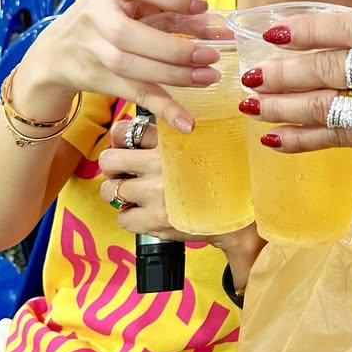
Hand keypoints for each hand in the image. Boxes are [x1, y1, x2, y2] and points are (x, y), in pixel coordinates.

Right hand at [15, 0, 220, 131]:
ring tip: (209, 77)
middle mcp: (95, 15)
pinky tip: (186, 121)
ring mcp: (92, 50)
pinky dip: (162, 109)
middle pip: (129, 35)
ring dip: (174, 76)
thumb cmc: (110, 16)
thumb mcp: (133, 1)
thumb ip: (170, 8)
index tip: (201, 6)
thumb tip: (217, 26)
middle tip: (211, 55)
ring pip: (131, 67)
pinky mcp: (98, 79)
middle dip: (173, 48)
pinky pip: (133, 94)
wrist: (56, 50)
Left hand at [99, 117, 263, 279]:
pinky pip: (123, 218)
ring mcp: (156, 192)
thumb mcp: (204, 144)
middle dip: (113, 169)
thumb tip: (137, 132)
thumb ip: (173, 136)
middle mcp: (161, 163)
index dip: (120, 140)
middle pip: (108, 160)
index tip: (126, 147)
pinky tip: (148, 215)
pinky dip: (132, 219)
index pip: (124, 131)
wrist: (242, 215)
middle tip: (125, 174)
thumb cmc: (225, 178)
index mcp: (172, 139)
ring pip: (110, 191)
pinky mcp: (156, 220)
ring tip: (136, 197)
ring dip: (120, 195)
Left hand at [239, 8, 351, 165]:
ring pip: (331, 107)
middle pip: (333, 70)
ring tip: (252, 104)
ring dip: (286, 107)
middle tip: (250, 73)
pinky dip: (306, 139)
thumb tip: (323, 31)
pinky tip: (276, 139)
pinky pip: (341, 137)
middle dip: (285, 73)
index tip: (275, 32)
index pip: (351, 27)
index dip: (309, 31)